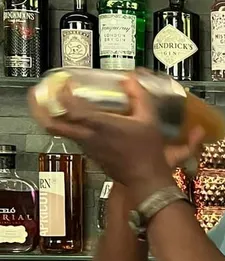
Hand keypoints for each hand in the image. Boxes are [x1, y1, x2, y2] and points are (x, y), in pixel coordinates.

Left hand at [28, 73, 204, 199]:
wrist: (145, 179)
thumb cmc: (147, 153)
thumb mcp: (149, 120)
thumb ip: (139, 97)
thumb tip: (130, 80)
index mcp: (100, 125)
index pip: (69, 107)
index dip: (62, 92)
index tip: (65, 82)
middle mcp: (87, 136)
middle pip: (50, 123)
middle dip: (38, 107)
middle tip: (37, 93)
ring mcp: (86, 146)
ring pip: (58, 130)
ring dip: (51, 116)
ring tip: (54, 102)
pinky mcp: (89, 153)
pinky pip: (71, 137)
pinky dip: (67, 125)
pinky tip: (77, 119)